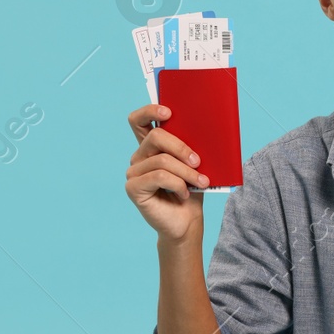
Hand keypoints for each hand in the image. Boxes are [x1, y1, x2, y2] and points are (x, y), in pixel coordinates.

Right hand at [125, 104, 207, 242]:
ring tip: (201, 182)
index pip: (139, 120)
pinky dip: (177, 184)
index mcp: (151, 147)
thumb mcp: (194, 164)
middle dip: (181, 147)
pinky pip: (159, 177)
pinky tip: (184, 193)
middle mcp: (138, 157)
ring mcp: (133, 172)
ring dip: (186, 171)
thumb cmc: (192, 190)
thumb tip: (199, 126)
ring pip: (162, 160)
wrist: (187, 221)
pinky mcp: (133, 188)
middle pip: (155, 137)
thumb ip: (189, 146)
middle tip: (199, 161)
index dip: (150, 111)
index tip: (169, 113)